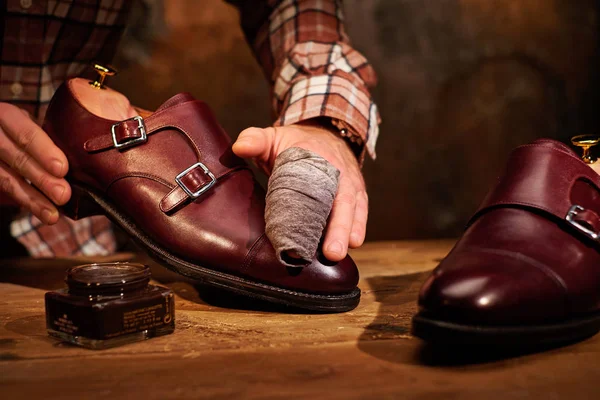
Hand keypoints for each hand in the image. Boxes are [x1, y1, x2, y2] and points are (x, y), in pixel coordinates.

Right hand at [0, 103, 70, 223]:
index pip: (25, 133)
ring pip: (7, 180)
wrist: (1, 136)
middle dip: (41, 179)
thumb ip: (55, 132)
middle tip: (64, 195)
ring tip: (52, 215)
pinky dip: (26, 202)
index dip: (43, 151)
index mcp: (7, 116)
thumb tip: (94, 144)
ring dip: (32, 199)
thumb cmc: (29, 129)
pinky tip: (43, 214)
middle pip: (16, 158)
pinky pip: (5, 190)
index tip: (62, 169)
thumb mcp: (35, 121)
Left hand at [232, 121, 367, 261]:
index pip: (324, 177)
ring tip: (337, 255)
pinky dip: (355, 230)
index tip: (314, 215)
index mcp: (322, 157)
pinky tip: (348, 248)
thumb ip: (256, 140)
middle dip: (340, 227)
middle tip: (332, 252)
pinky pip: (359, 214)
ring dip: (350, 233)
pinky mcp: (356, 197)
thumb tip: (240, 147)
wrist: (325, 134)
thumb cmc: (296, 142)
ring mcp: (352, 186)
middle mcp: (342, 173)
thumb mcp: (273, 136)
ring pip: (355, 210)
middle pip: (345, 201)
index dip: (321, 197)